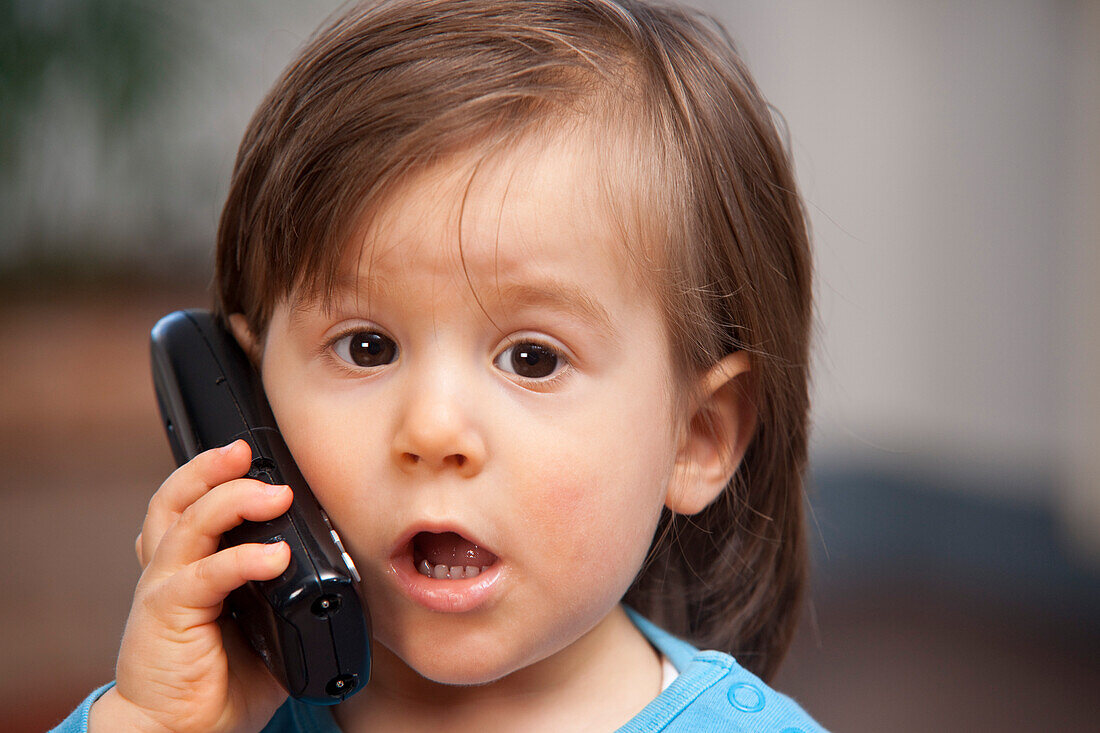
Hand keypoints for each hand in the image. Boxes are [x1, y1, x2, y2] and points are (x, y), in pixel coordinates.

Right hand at [89, 440, 293, 732]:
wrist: (183, 731)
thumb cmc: (221, 677)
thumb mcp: (265, 621)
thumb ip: (288, 588)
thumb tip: (343, 565)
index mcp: (189, 562)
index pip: (194, 501)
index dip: (217, 471)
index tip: (256, 453)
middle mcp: (170, 566)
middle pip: (178, 496)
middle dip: (213, 466)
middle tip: (250, 452)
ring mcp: (164, 587)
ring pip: (188, 523)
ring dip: (232, 500)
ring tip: (275, 495)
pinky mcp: (167, 614)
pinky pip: (205, 575)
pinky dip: (242, 559)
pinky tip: (277, 557)